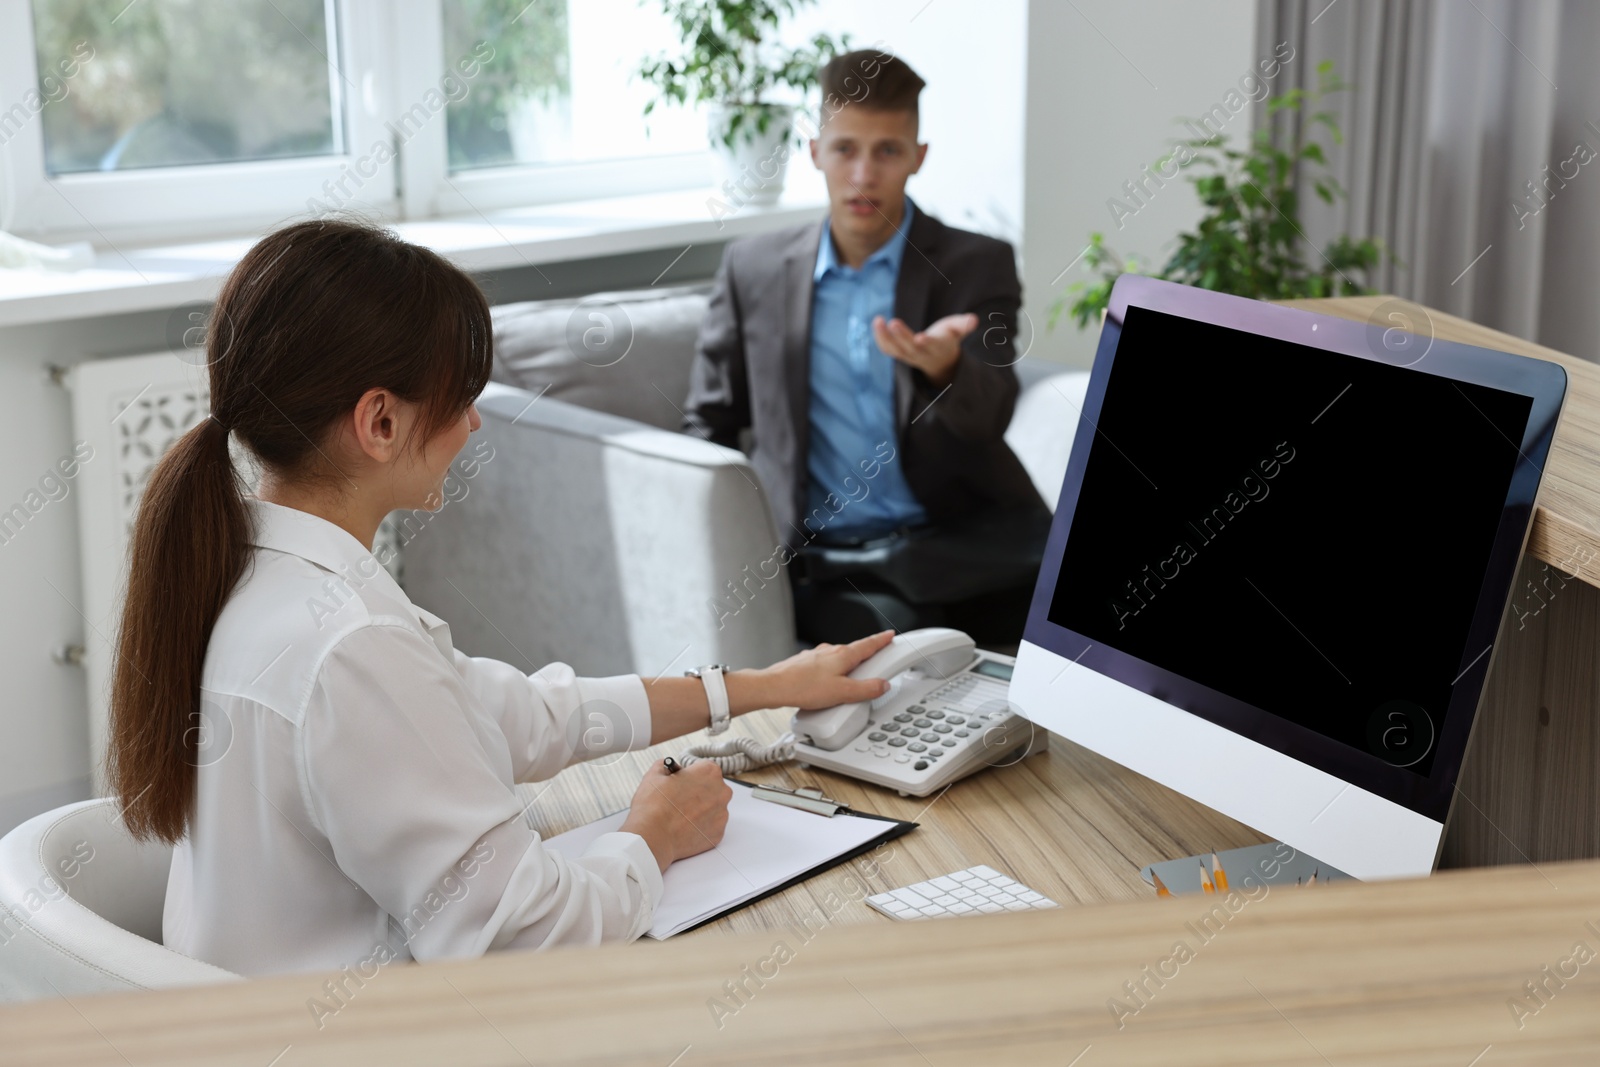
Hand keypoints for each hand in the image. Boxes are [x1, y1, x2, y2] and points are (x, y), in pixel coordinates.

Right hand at [620, 759, 732, 872]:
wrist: (652, 838)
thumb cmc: (653, 806)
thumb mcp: (654, 775)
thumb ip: (665, 765)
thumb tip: (667, 766)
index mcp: (709, 772)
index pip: (704, 768)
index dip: (691, 775)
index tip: (682, 782)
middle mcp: (721, 792)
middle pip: (712, 788)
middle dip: (698, 792)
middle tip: (679, 799)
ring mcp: (722, 815)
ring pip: (713, 808)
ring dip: (700, 810)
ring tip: (680, 816)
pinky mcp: (718, 834)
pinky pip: (711, 827)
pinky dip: (700, 827)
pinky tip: (685, 828)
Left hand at [758, 629, 896, 710]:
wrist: (773, 687)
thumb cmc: (804, 687)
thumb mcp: (843, 693)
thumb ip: (866, 689)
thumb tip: (882, 685)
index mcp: (843, 655)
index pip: (868, 644)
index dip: (882, 640)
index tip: (890, 635)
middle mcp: (830, 651)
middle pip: (854, 651)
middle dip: (866, 656)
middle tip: (876, 662)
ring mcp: (816, 656)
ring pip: (838, 659)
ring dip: (847, 667)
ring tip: (850, 683)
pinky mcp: (805, 664)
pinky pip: (825, 667)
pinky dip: (831, 673)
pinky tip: (827, 686)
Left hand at [872, 312, 977, 387]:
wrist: (939, 359)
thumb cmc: (948, 338)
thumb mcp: (958, 330)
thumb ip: (964, 325)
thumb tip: (974, 320)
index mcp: (939, 348)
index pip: (933, 347)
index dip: (928, 343)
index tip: (921, 337)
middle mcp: (923, 355)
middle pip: (911, 348)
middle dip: (902, 336)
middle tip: (894, 322)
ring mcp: (909, 356)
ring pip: (896, 350)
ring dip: (885, 337)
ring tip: (878, 321)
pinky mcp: (899, 354)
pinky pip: (888, 349)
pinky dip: (880, 339)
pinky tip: (877, 323)